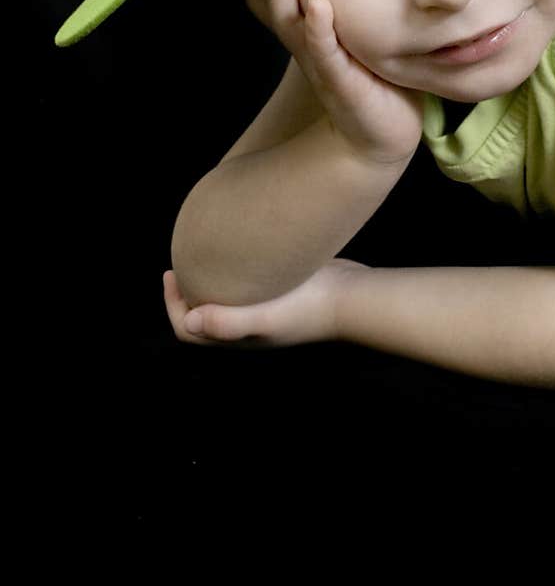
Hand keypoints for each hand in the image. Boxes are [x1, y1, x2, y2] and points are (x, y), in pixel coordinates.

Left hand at [162, 259, 368, 347]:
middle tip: (181, 261)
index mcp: (239, 336)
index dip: (173, 306)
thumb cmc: (309, 306)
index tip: (171, 274)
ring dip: (210, 281)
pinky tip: (240, 249)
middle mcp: (248, 326)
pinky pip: (246, 286)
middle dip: (186, 293)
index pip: (190, 330)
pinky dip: (234, 272)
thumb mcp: (266, 315)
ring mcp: (266, 310)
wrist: (352, 296)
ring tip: (205, 254)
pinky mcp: (281, 292)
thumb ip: (228, 322)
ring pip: (225, 299)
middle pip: (203, 316)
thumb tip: (189, 320)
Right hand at [240, 0, 424, 163]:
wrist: (381, 134)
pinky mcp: (340, 83)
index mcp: (305, 29)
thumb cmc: (373, 75)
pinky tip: (319, 7)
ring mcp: (319, 63)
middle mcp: (305, 43)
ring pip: (291, 23)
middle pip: (270, 2)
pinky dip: (319, 31)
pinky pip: (325, 54)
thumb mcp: (356, 29)